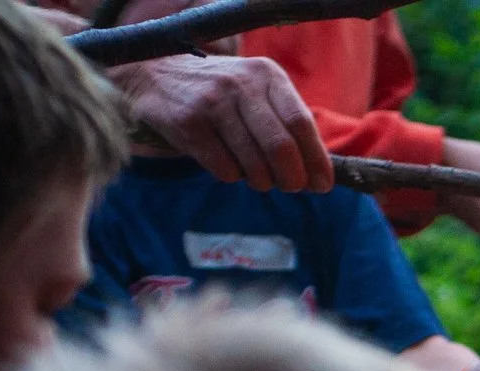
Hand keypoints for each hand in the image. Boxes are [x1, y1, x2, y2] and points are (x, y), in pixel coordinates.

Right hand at [109, 52, 331, 192]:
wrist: (157, 76)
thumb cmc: (223, 94)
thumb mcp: (258, 91)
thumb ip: (287, 124)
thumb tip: (319, 175)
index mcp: (267, 75)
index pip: (301, 123)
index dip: (316, 159)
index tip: (323, 185)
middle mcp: (241, 85)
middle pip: (280, 147)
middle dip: (292, 178)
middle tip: (292, 187)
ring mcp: (213, 103)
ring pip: (254, 163)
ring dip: (262, 181)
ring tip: (258, 176)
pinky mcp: (189, 123)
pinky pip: (225, 168)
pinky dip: (233, 176)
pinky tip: (226, 162)